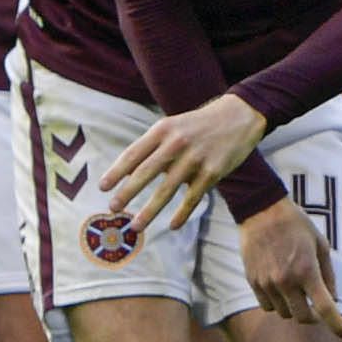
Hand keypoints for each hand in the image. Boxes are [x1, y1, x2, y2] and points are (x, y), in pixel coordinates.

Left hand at [105, 93, 269, 230]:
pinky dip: (182, 213)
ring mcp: (196, 158)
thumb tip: (127, 175)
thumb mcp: (174, 126)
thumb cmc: (199, 125)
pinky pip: (193, 197)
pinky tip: (172, 225)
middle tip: (113, 209)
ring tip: (136, 225)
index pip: (134, 153)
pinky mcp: (214, 171)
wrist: (239, 116)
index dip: (116, 172)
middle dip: (127, 192)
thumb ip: (153, 147)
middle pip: (146, 172)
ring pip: (167, 189)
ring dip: (150, 210)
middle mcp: (177, 143)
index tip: (102, 188)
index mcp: (163, 130)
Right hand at [239, 198, 341, 335]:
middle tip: (317, 308)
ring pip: (284, 313)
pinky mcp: (253, 282)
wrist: (262, 211)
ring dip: (294, 308)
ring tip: (297, 289)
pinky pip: (267, 306)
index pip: (324, 307)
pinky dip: (277, 303)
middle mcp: (286, 281)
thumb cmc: (297, 226)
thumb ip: (328, 275)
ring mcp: (267, 283)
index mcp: (307, 271)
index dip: (336, 324)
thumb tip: (333, 299)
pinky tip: (281, 288)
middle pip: (302, 318)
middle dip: (313, 317)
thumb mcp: (321, 246)